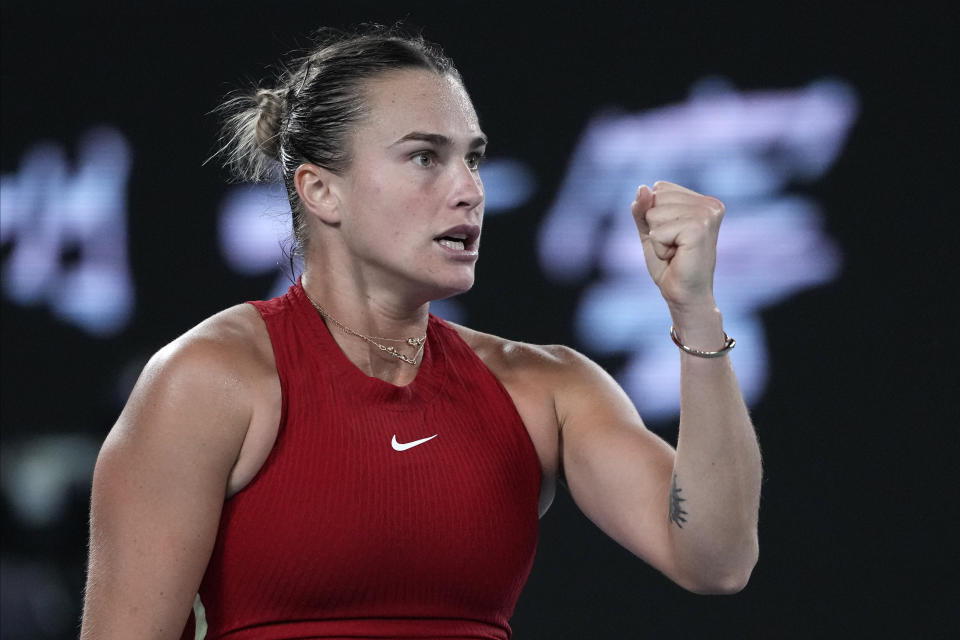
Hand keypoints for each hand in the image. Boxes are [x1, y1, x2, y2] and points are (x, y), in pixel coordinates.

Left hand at [631, 181, 723, 312]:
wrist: (684, 296)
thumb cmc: (670, 265)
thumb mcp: (650, 230)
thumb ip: (643, 208)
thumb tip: (642, 187)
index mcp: (703, 200)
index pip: (659, 188)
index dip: (655, 216)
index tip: (673, 236)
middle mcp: (709, 204)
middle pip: (655, 198)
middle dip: (655, 227)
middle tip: (674, 247)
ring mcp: (707, 214)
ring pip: (654, 213)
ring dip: (658, 238)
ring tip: (676, 252)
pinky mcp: (699, 228)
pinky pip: (657, 231)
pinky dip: (660, 248)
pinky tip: (677, 257)